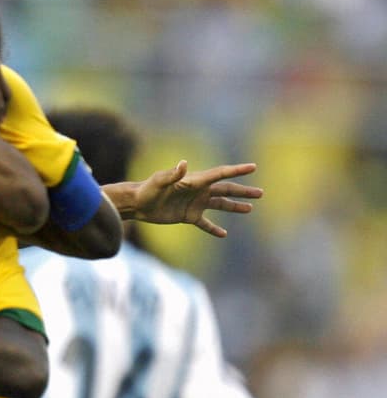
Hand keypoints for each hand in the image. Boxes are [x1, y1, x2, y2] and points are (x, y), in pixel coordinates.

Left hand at [129, 161, 261, 236]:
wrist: (137, 204)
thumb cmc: (147, 190)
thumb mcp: (159, 182)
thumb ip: (172, 174)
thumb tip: (183, 163)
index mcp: (195, 181)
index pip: (220, 174)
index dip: (237, 170)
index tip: (253, 167)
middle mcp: (198, 191)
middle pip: (225, 190)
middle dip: (243, 191)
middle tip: (261, 192)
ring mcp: (194, 204)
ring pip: (219, 205)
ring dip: (234, 207)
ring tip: (250, 208)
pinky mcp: (188, 216)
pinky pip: (205, 224)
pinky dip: (214, 229)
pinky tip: (223, 234)